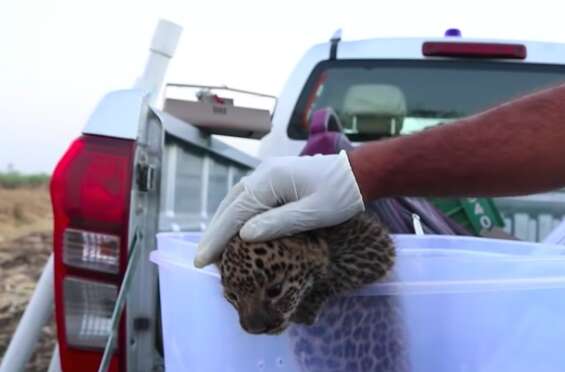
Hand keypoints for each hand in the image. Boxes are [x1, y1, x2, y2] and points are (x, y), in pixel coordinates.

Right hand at [194, 150, 364, 267]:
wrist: (361, 173)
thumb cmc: (342, 195)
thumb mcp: (313, 213)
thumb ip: (279, 223)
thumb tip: (244, 235)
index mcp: (271, 180)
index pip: (236, 212)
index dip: (217, 238)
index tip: (201, 260)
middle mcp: (264, 173)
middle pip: (231, 204)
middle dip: (215, 232)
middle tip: (202, 259)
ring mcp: (269, 174)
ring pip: (237, 200)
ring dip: (224, 223)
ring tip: (213, 247)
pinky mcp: (276, 179)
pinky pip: (249, 198)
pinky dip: (237, 215)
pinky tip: (235, 229)